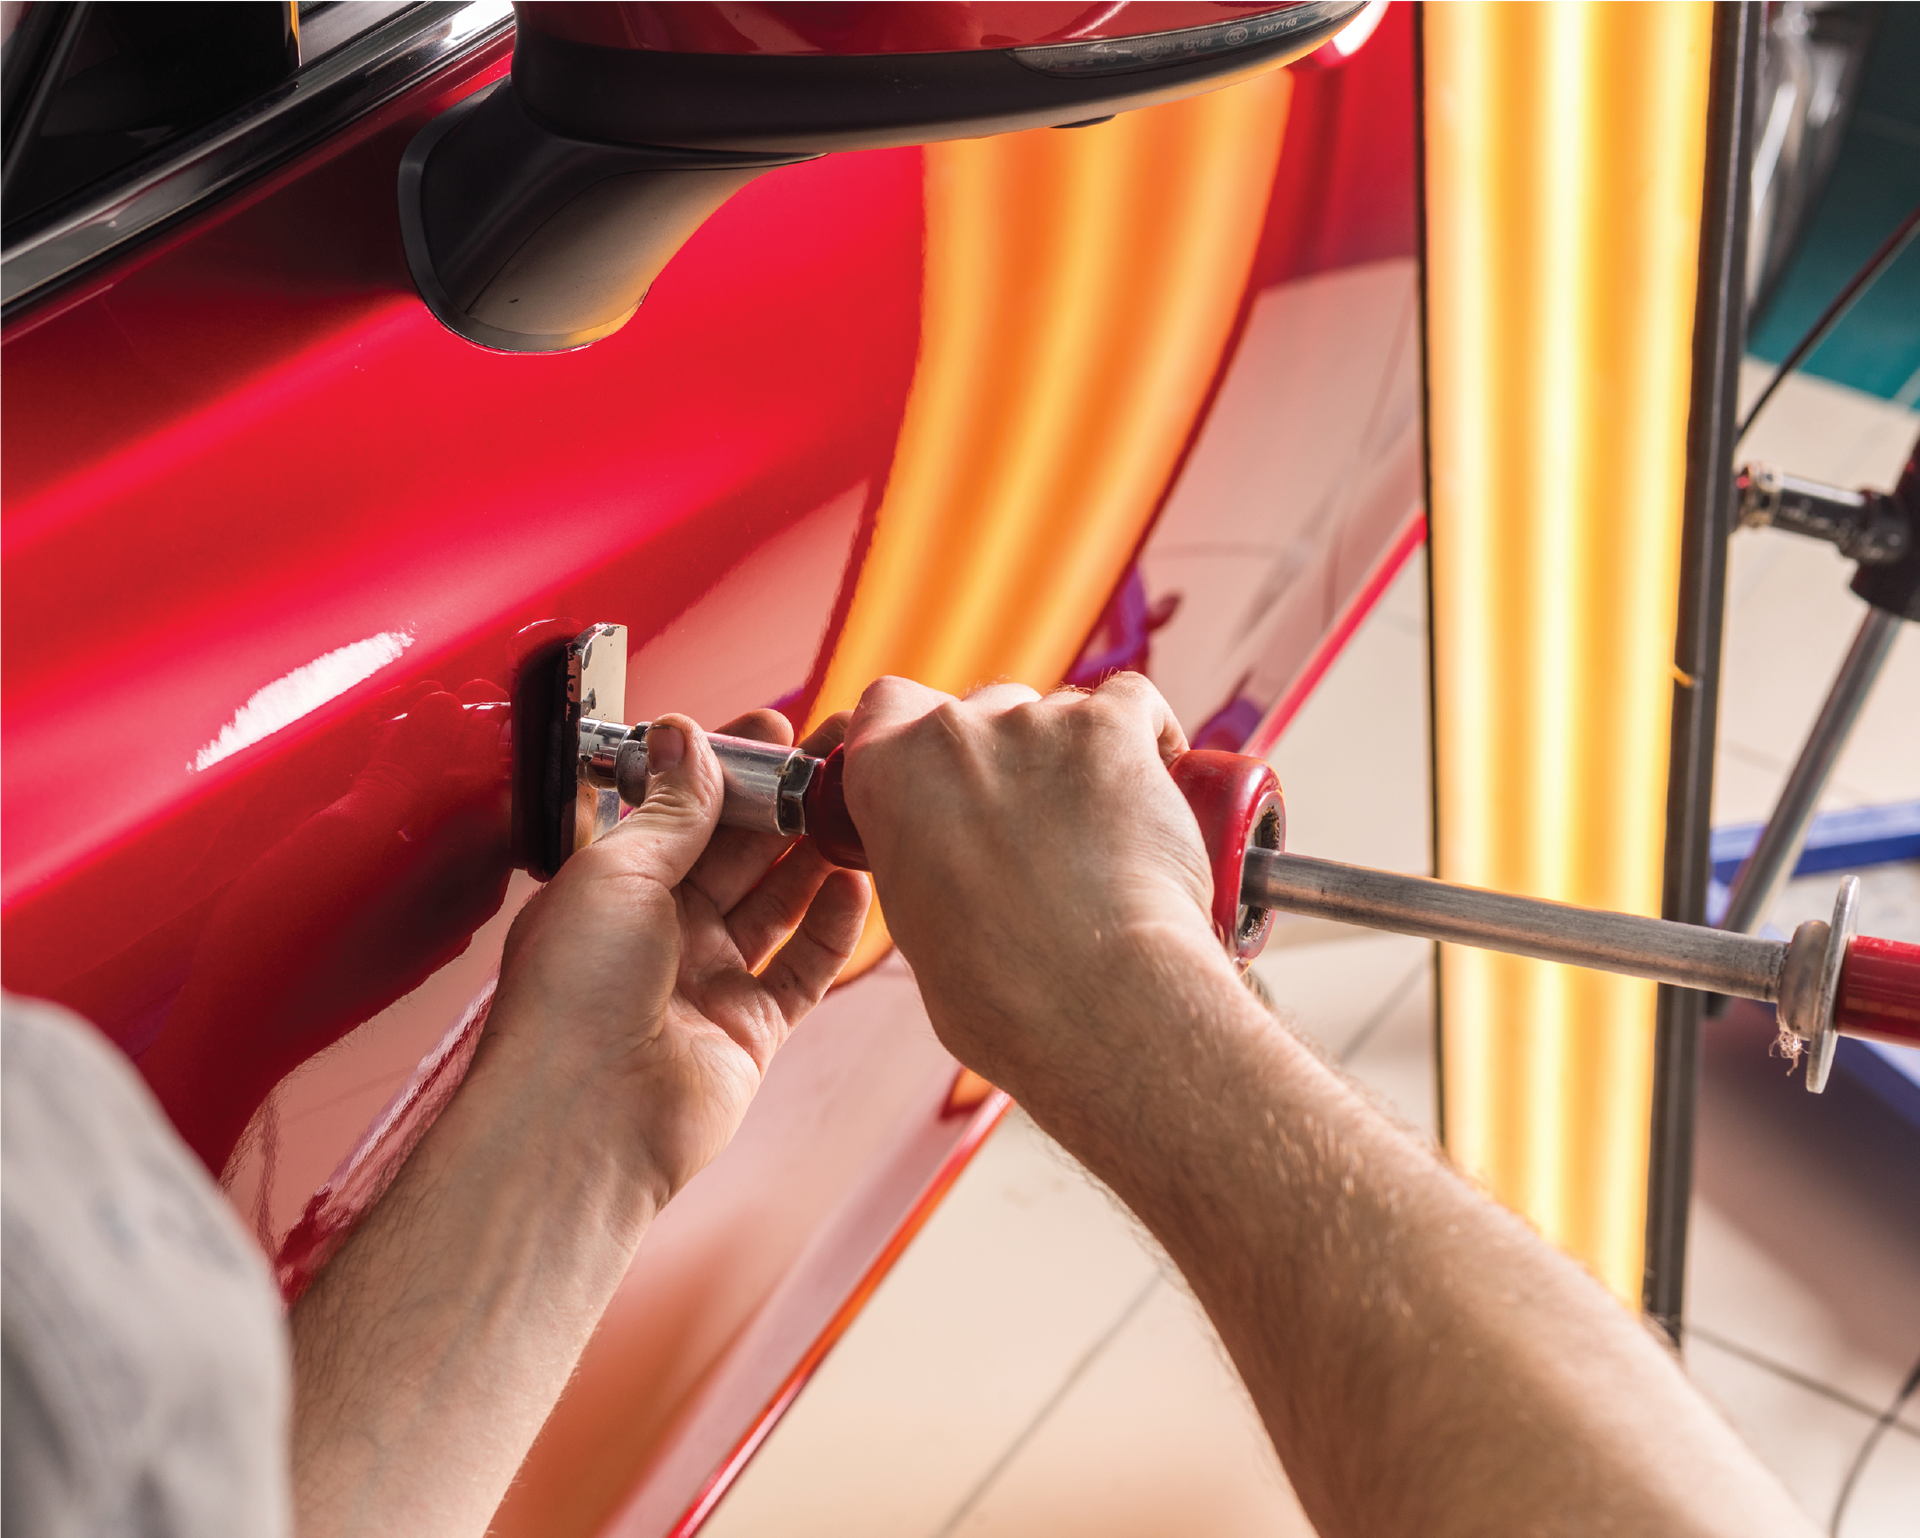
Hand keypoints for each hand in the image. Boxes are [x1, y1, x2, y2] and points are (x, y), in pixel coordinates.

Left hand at [484, 710, 870, 1206]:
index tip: (773, 729)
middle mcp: (659, 932)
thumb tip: (687, 736)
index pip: (681, 811)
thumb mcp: (618, 871)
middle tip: (833, 759)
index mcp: (612, 887)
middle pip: (735, 853)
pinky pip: (801, 968)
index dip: (727, 769)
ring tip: (854, 809)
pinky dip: (832, 928)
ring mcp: (707, 980)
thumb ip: (672, 808)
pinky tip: (853, 885)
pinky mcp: (750, 1029)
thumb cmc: (570, 998)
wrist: (583, 1119)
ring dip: (813, 856)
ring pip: (775, 904)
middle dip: (782, 803)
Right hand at [840, 673, 1235, 1101]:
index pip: (886, 708)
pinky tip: (1162, 783)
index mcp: (886, 776)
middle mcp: (952, 734)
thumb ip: (922, 861)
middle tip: (1043, 827)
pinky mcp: (1112, 729)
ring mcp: (1034, 724)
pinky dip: (1150, 737)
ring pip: (1060, 712)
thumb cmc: (1003, 994)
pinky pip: (1133, 703)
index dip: (919, 732)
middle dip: (1012, 756)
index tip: (949, 772)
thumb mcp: (916, 923)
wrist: (1091, 1001)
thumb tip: (953, 865)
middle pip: (985, 709)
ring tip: (1109, 836)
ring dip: (1080, 757)